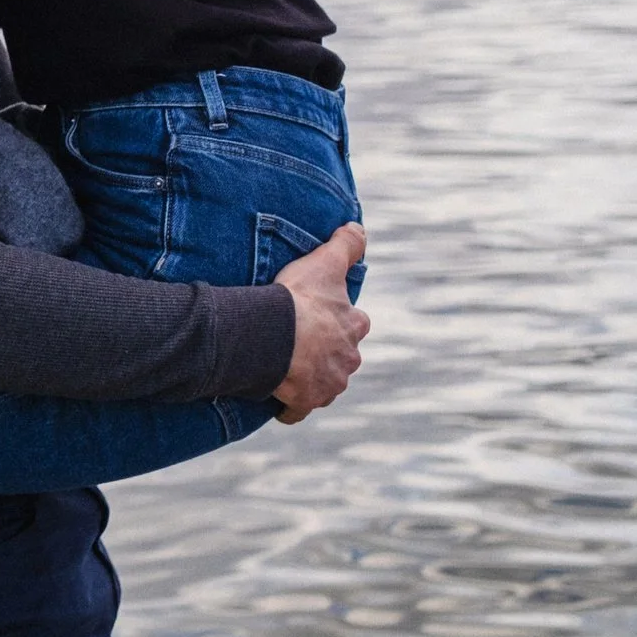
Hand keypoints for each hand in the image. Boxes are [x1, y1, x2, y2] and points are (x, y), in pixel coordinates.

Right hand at [272, 223, 368, 422]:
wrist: (277, 337)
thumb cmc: (302, 300)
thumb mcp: (325, 263)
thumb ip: (346, 244)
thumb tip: (359, 227)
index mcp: (353, 327)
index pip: (355, 323)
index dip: (340, 320)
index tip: (320, 317)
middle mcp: (348, 359)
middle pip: (342, 357)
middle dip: (327, 353)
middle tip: (300, 342)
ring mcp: (328, 384)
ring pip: (324, 383)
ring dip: (310, 378)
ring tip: (283, 366)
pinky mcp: (306, 402)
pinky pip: (298, 409)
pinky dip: (290, 406)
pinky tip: (276, 396)